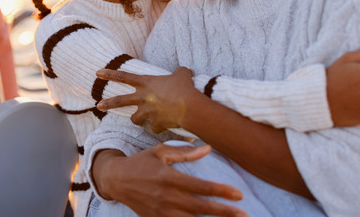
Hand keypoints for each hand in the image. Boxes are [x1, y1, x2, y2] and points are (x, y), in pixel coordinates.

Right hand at [92, 146, 246, 216]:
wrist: (116, 180)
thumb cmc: (141, 162)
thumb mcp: (160, 152)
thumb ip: (185, 152)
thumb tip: (208, 148)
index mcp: (168, 178)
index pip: (200, 187)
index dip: (220, 191)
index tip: (239, 194)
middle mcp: (166, 197)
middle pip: (200, 208)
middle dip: (223, 212)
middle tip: (244, 214)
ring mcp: (161, 212)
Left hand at [96, 67, 198, 132]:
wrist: (188, 106)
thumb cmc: (184, 87)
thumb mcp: (182, 74)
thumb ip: (180, 72)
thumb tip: (185, 72)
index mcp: (146, 83)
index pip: (123, 76)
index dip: (110, 74)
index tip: (97, 73)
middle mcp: (143, 98)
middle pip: (120, 101)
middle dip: (108, 104)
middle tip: (98, 106)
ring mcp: (147, 112)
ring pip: (135, 119)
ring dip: (137, 119)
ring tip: (141, 120)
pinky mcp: (155, 124)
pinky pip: (154, 127)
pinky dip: (158, 127)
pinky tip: (165, 125)